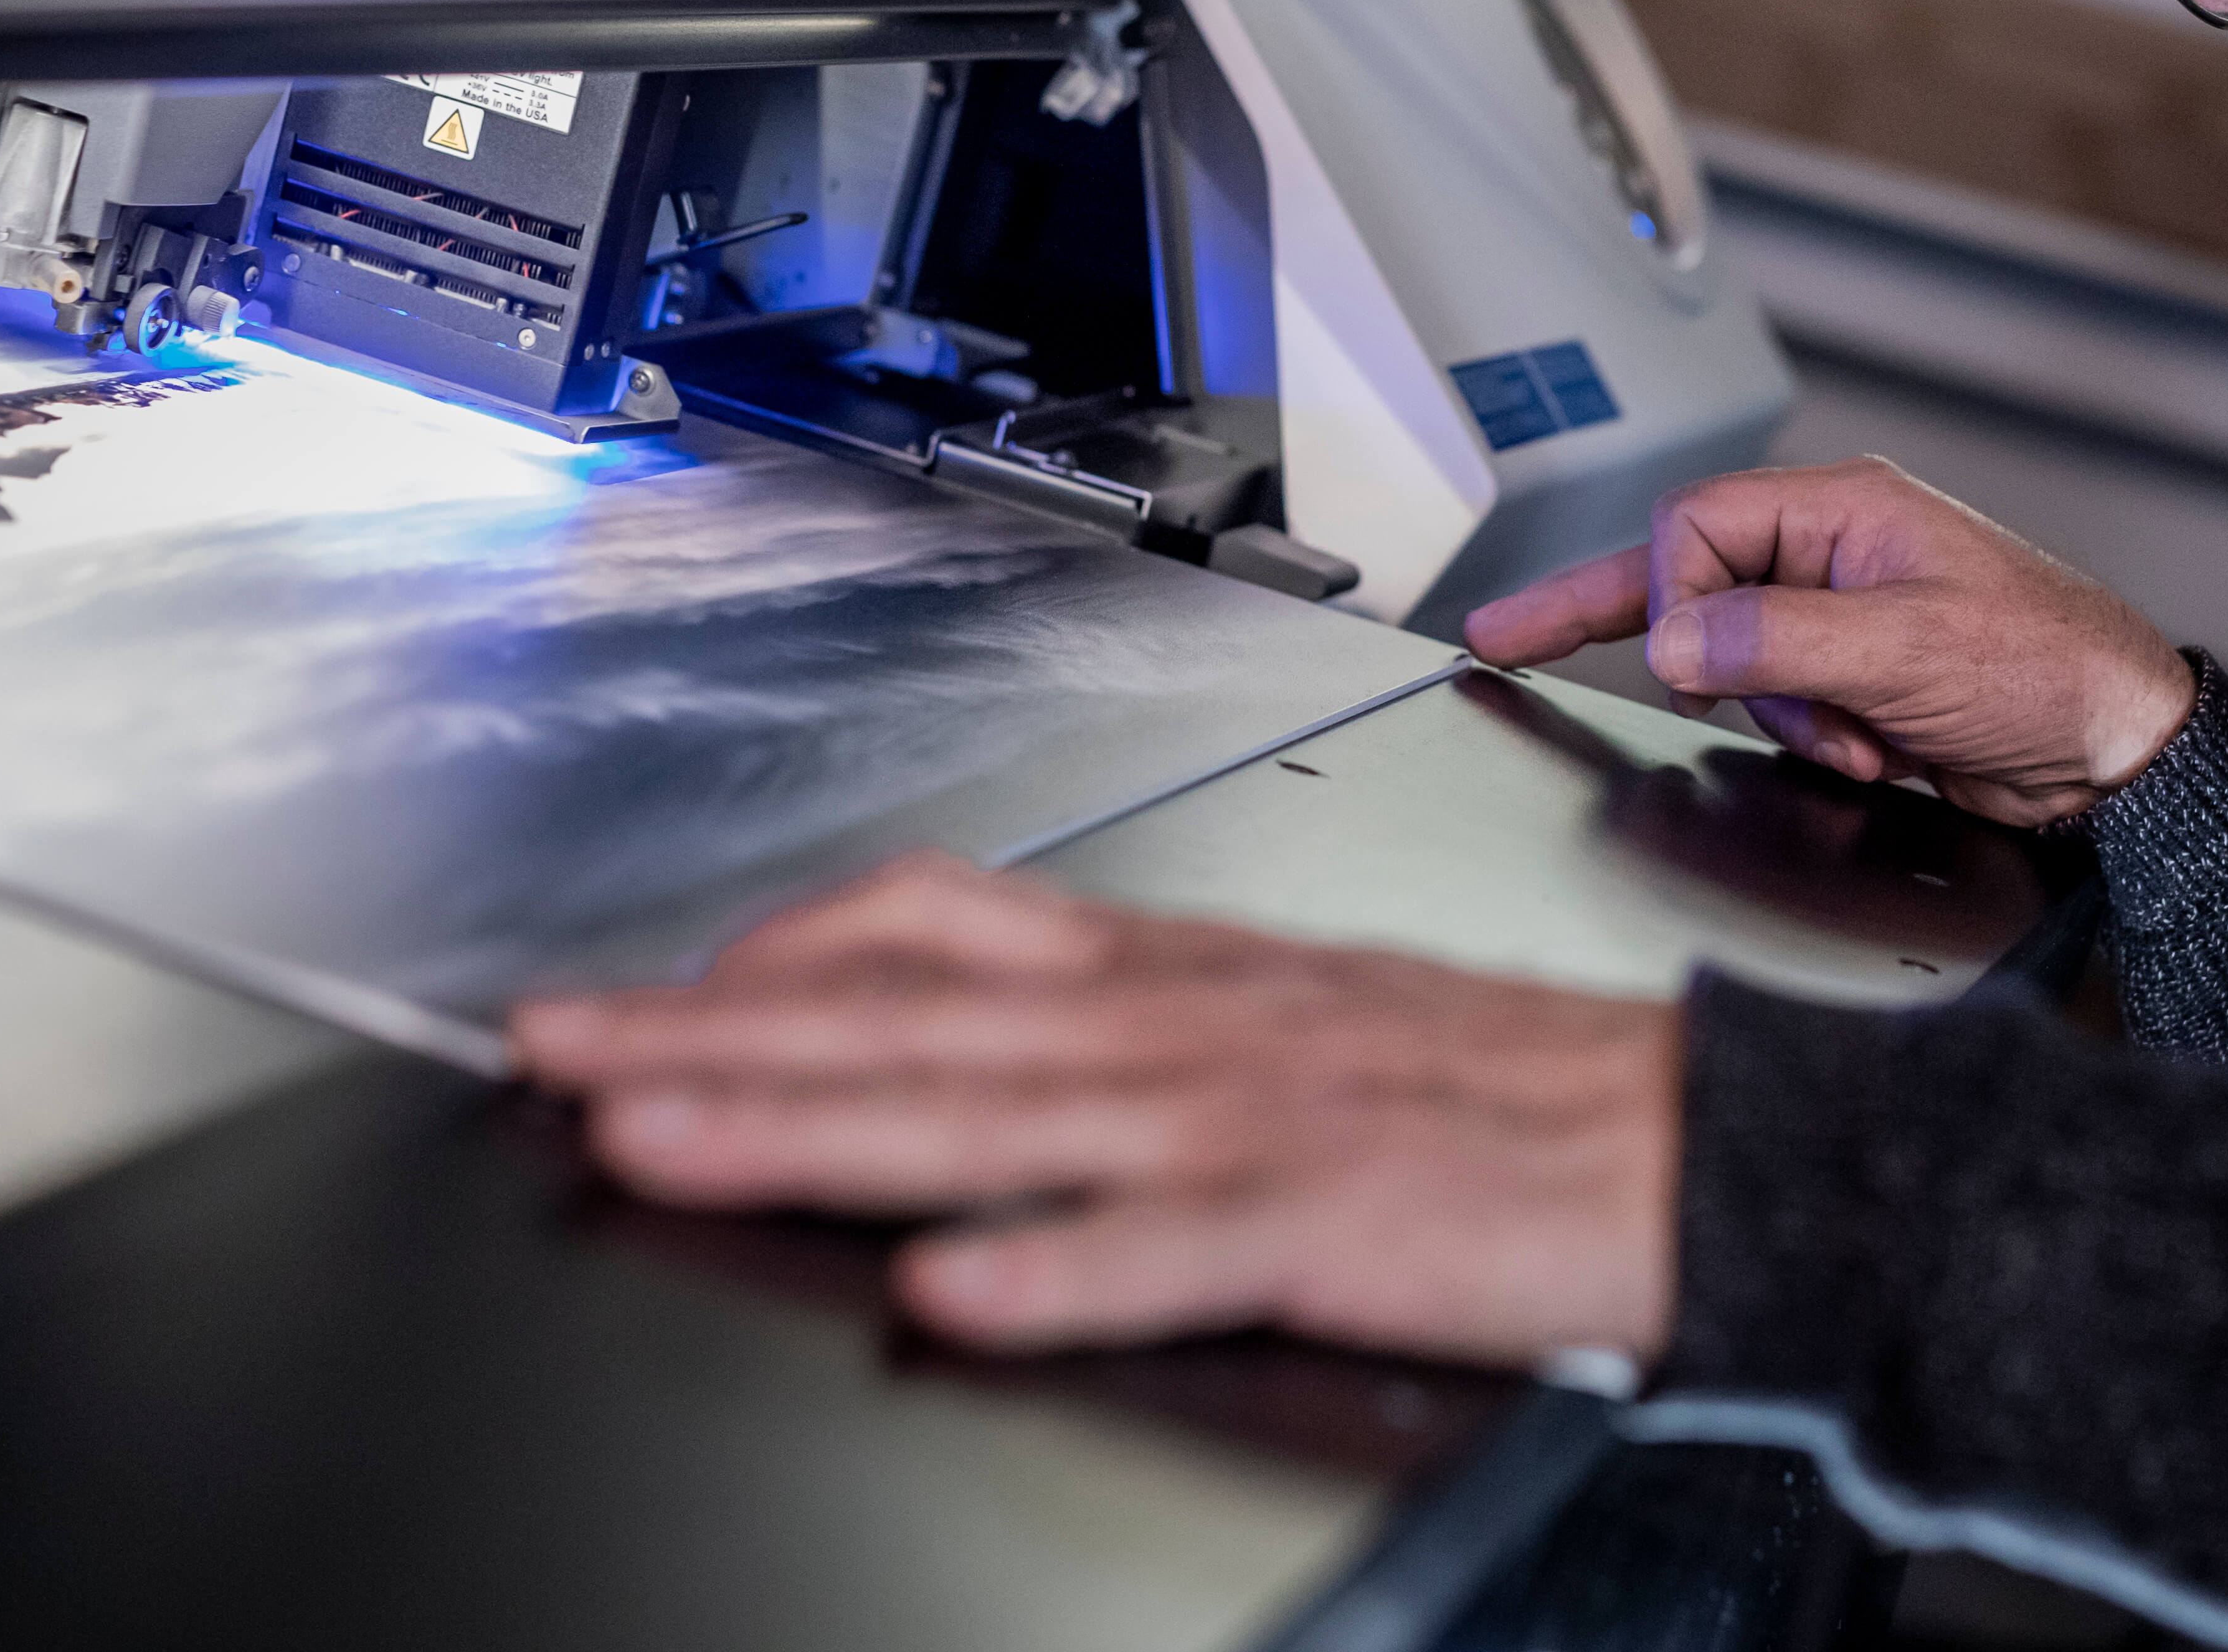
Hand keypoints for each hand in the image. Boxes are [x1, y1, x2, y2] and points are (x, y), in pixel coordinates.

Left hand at [512, 852, 1677, 1364]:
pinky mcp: (1324, 1220)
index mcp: (1166, 976)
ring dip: (813, 1128)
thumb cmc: (1483, 1083)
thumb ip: (1117, 1023)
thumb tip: (958, 1032)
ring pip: (990, 1118)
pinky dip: (1053, 1271)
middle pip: (903, 1023)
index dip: (763, 957)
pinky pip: (1168, 1250)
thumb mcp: (1276, 1014)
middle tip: (548, 1047)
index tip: (629, 991)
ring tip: (659, 1139)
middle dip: (708, 1036)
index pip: (928, 931)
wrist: (1679, 1134)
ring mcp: (1244, 1122)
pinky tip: (946, 1296)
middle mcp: (1177, 1029)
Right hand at [1464, 455, 2194, 827]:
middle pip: (1703, 583)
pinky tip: (1874, 752)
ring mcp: (1844, 617)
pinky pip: (1783, 703)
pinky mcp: (1856, 678)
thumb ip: (1776, 640)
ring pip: (1738, 660)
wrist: (2116, 752)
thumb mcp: (1904, 649)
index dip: (1675, 591)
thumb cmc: (2051, 669)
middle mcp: (1837, 551)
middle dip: (1709, 656)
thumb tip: (1672, 639)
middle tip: (1634, 678)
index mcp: (1847, 507)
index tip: (1685, 660)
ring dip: (1788, 715)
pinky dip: (1814, 739)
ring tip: (1858, 739)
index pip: (1699, 521)